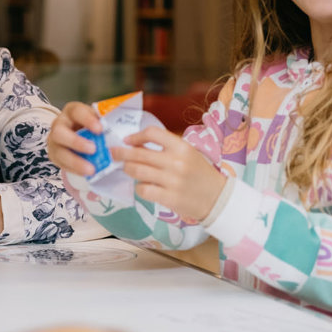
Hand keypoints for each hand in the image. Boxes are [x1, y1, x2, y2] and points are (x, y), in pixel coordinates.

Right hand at [47, 101, 102, 176]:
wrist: (81, 135)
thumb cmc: (93, 126)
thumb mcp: (98, 120)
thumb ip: (105, 124)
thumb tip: (123, 132)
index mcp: (72, 111)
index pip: (76, 111)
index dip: (87, 120)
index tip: (100, 129)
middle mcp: (59, 124)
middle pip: (59, 132)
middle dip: (76, 142)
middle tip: (94, 150)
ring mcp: (54, 140)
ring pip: (59, 151)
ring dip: (75, 161)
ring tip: (91, 169)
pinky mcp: (54, 155)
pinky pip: (61, 164)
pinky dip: (74, 169)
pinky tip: (86, 173)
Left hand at [109, 127, 227, 220]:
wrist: (217, 198)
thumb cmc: (199, 173)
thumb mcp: (188, 153)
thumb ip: (166, 148)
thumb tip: (136, 144)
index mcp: (182, 147)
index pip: (153, 133)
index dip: (136, 136)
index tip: (127, 140)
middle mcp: (176, 162)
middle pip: (139, 153)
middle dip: (121, 153)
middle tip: (113, 153)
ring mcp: (172, 181)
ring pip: (137, 171)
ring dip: (128, 169)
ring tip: (127, 169)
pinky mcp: (169, 198)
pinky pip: (143, 190)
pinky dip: (139, 187)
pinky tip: (143, 186)